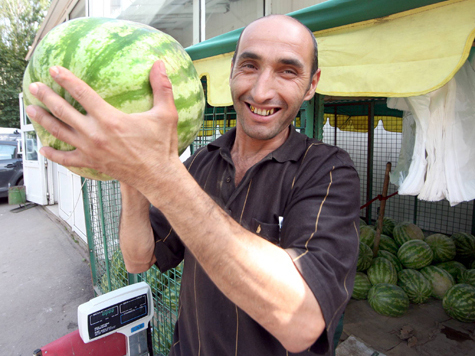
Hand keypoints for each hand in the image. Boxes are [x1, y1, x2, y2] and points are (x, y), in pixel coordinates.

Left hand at [26, 60, 180, 190]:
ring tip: (31, 109)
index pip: (82, 93)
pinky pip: (67, 159)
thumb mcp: (166, 114)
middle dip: (46, 96)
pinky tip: (44, 149)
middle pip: (63, 111)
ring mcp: (91, 150)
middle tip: (34, 87)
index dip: (66, 79)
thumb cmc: (161, 146)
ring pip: (59, 132)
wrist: (157, 176)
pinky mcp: (92, 163)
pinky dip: (53, 154)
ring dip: (43, 120)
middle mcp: (95, 134)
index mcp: (110, 119)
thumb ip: (162, 87)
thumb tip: (159, 65)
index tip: (54, 70)